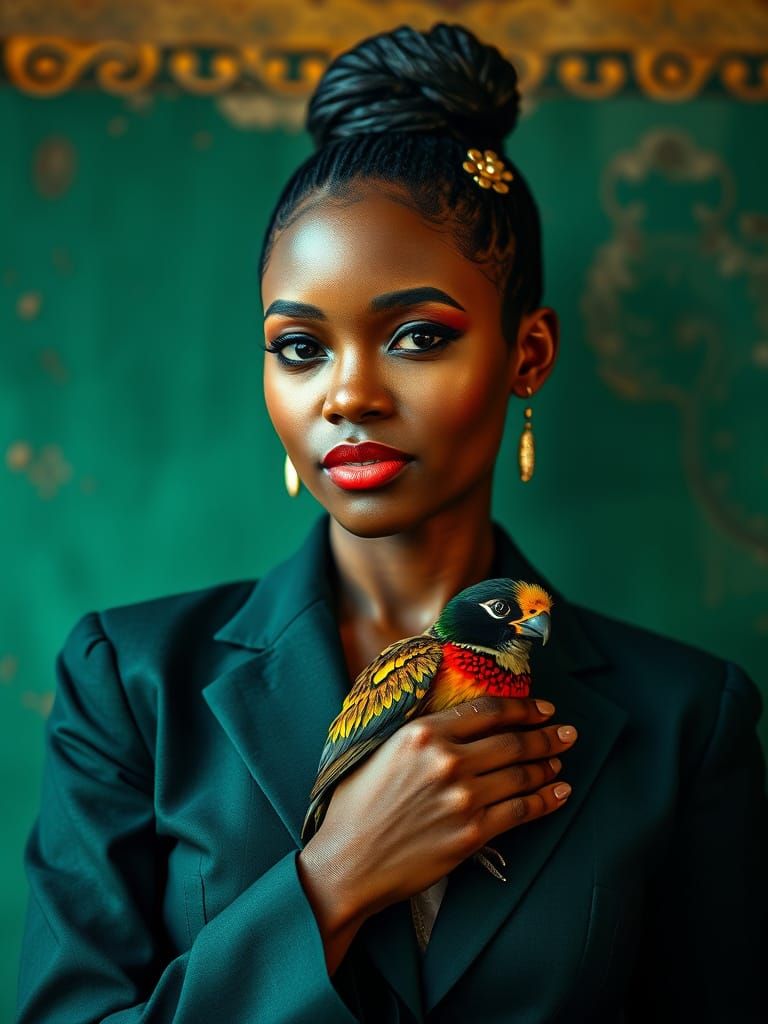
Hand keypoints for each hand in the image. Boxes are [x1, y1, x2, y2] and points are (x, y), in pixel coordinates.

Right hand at [299, 696, 576, 921]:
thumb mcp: (379, 750)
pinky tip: (559, 793)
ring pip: (520, 774)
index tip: (542, 708)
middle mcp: (446, 760)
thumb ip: (418, 733)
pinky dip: (545, 800)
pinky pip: (520, 811)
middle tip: (565, 732)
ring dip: (547, 766)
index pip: (487, 711)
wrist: (348, 863)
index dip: (522, 708)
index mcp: (422, 733)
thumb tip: (454, 719)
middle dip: (545, 735)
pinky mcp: (471, 833)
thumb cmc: (356, 807)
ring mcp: (462, 798)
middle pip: (511, 741)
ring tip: (560, 761)